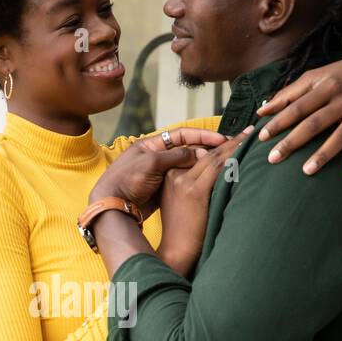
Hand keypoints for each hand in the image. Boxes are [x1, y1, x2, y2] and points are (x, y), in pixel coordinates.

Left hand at [89, 126, 226, 215]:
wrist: (113, 206)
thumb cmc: (127, 180)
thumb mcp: (152, 163)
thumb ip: (176, 156)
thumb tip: (200, 152)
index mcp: (152, 144)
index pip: (182, 134)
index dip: (202, 136)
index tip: (221, 139)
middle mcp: (157, 156)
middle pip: (187, 148)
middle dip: (206, 148)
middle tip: (227, 150)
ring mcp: (160, 173)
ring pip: (187, 165)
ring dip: (203, 164)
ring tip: (223, 164)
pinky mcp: (163, 188)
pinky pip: (183, 179)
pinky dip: (195, 177)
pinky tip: (209, 179)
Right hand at [158, 128, 253, 275]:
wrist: (175, 251)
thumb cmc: (182, 232)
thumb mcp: (181, 203)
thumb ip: (192, 186)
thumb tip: (218, 176)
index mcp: (170, 175)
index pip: (197, 152)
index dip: (218, 144)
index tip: (235, 139)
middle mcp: (174, 174)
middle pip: (207, 151)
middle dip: (230, 140)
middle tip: (249, 132)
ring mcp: (183, 182)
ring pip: (214, 157)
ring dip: (235, 145)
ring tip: (252, 137)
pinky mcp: (194, 191)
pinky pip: (218, 169)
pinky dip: (234, 159)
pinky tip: (247, 153)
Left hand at [256, 52, 341, 177]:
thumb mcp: (316, 76)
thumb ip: (289, 93)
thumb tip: (262, 111)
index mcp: (326, 86)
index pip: (298, 106)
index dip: (279, 122)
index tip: (262, 137)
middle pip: (315, 122)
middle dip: (293, 141)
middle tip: (273, 158)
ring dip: (324, 154)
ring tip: (306, 171)